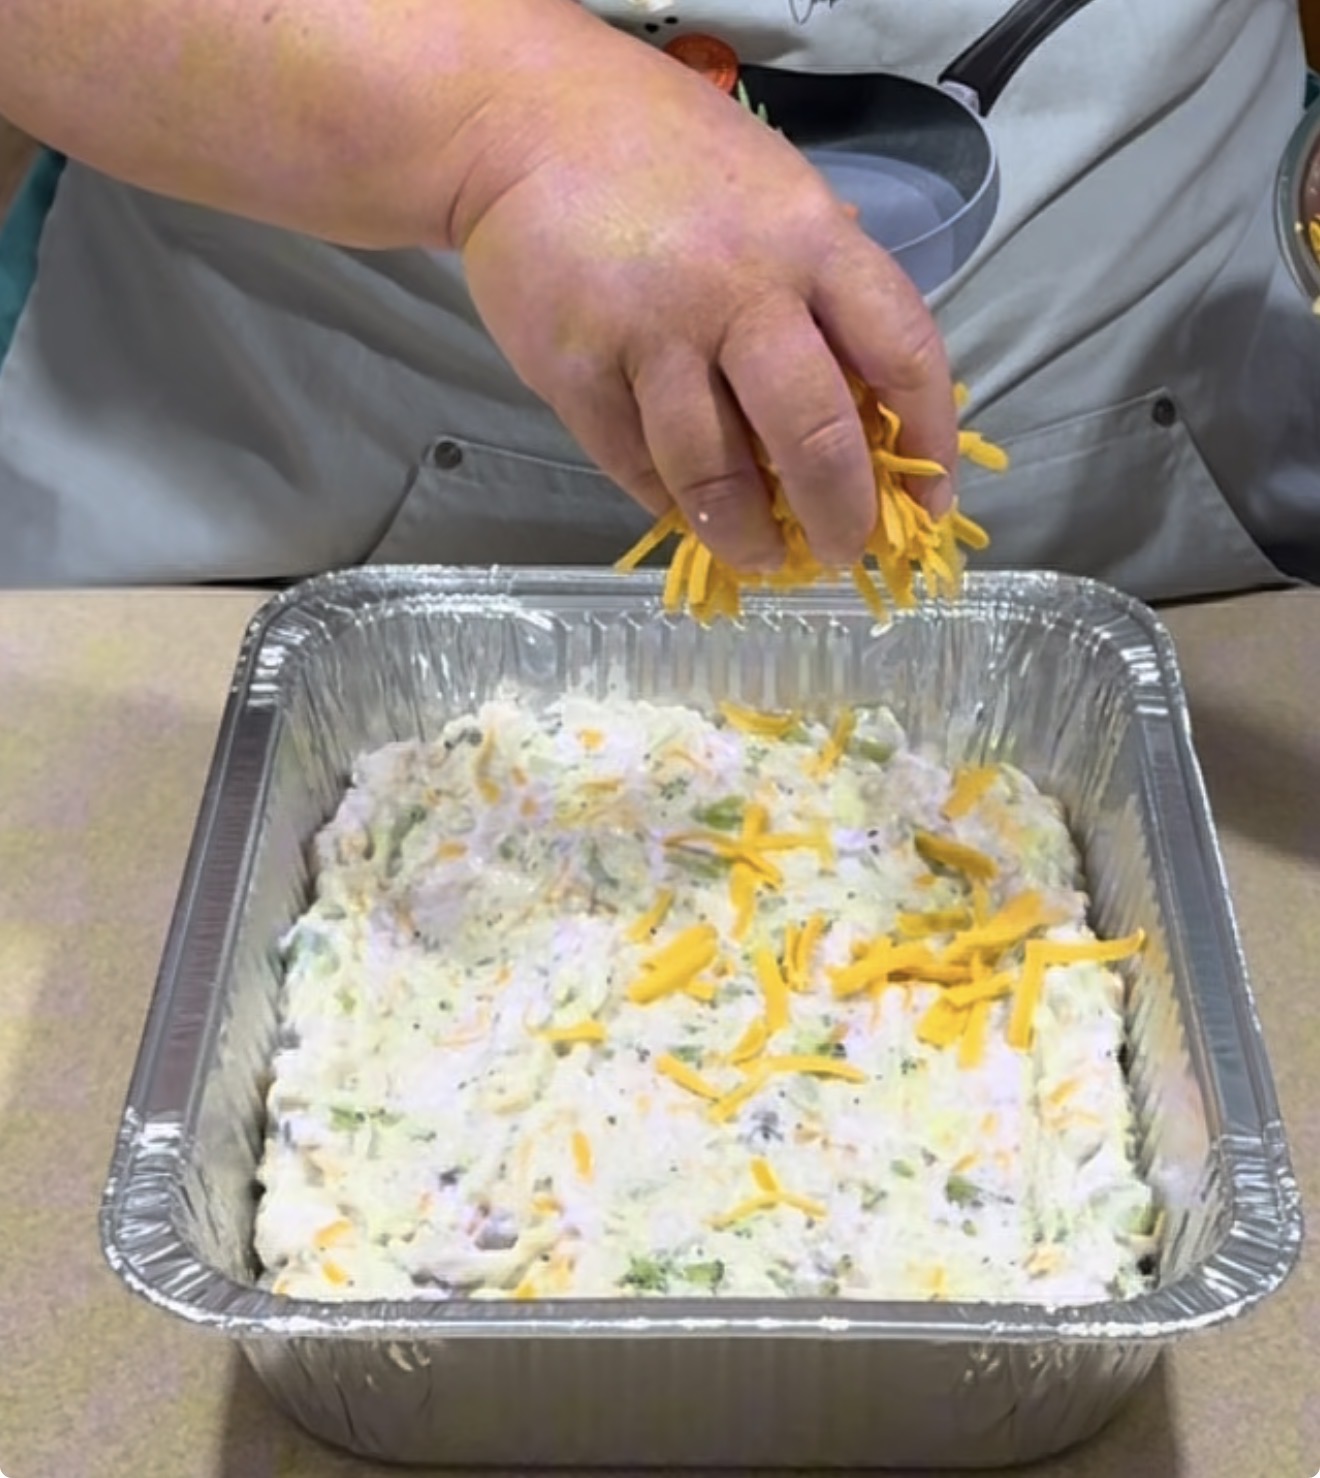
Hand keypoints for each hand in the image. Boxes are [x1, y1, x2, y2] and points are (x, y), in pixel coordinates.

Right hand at [453, 21, 957, 571]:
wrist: (525, 123)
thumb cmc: (668, 162)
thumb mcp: (777, 197)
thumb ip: (824, 290)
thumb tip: (865, 412)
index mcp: (811, 240)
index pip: (904, 353)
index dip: (930, 442)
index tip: (929, 500)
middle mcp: (740, 289)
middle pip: (813, 436)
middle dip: (840, 515)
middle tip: (840, 552)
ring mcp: (652, 334)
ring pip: (715, 474)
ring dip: (745, 534)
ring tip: (758, 556)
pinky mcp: (576, 371)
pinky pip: (635, 466)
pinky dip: (667, 502)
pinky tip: (685, 511)